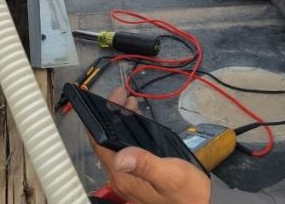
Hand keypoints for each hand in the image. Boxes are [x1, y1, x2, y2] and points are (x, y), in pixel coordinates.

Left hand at [89, 88, 210, 203]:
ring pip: (116, 143)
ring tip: (130, 101)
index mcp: (124, 177)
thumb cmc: (187, 191)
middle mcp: (121, 177)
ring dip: (120, 121)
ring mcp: (129, 176)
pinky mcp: (138, 174)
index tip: (106, 98)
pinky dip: (128, 130)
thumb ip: (145, 164)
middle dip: (111, 115)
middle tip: (122, 94)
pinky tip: (136, 119)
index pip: (99, 145)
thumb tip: (121, 156)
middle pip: (106, 141)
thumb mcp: (169, 175)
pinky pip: (126, 148)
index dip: (98, 120)